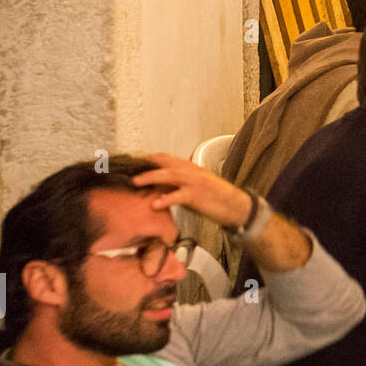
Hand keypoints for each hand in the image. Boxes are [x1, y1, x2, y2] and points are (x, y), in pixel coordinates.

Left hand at [133, 153, 250, 228]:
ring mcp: (195, 182)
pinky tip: (155, 204)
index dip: (148, 159)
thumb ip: (177, 185)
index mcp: (191, 167)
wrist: (237, 208)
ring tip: (136, 182)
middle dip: (145, 165)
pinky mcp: (198, 196)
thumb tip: (156, 188)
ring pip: (169, 175)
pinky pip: (179, 196)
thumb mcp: (194, 188)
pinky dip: (166, 199)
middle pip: (164, 162)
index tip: (133, 163)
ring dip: (151, 177)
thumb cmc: (216, 200)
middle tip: (127, 170)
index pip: (165, 158)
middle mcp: (192, 171)